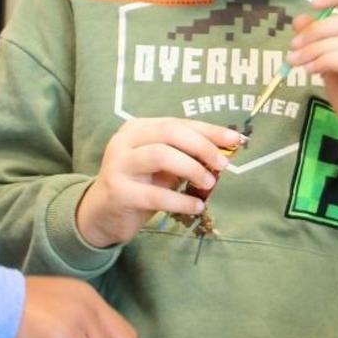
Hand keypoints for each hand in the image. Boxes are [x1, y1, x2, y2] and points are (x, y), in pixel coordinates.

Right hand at [76, 118, 245, 246]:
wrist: (101, 214)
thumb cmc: (138, 185)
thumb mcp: (163, 167)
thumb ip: (187, 156)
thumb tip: (225, 152)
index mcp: (137, 128)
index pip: (178, 123)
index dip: (209, 130)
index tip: (236, 139)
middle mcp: (125, 141)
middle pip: (169, 133)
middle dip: (202, 146)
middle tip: (223, 164)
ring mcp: (119, 165)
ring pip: (160, 155)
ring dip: (191, 168)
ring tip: (210, 183)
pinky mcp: (118, 192)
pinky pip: (155, 194)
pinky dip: (181, 200)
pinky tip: (197, 206)